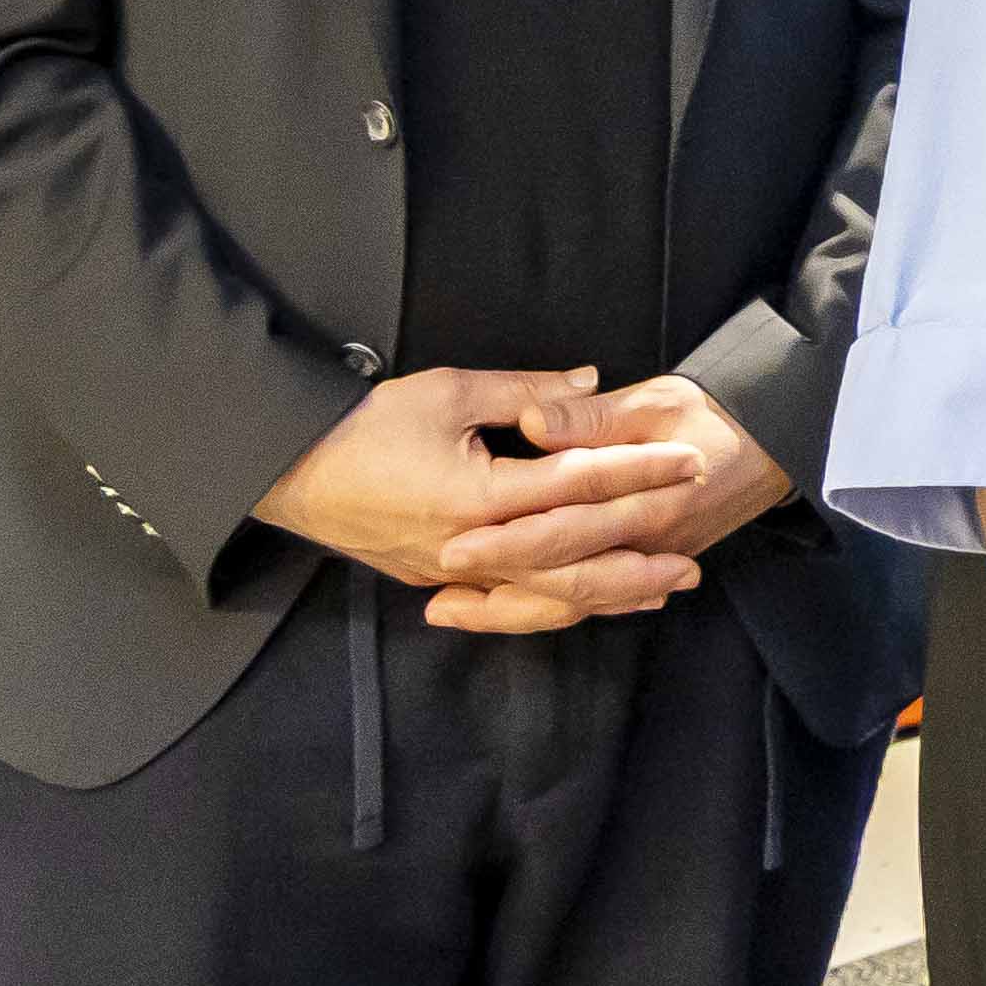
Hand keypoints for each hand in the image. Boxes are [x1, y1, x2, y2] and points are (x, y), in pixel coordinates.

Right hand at [254, 367, 710, 634]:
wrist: (286, 473)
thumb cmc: (362, 426)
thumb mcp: (445, 393)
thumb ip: (524, 391)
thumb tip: (589, 380)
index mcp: (479, 496)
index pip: (578, 484)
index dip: (639, 471)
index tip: (690, 460)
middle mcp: (473, 546)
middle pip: (576, 554)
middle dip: (643, 542)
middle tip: (698, 533)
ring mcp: (455, 573)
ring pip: (549, 596)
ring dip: (613, 589)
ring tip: (669, 583)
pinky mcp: (442, 582)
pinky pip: (515, 604)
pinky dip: (562, 604)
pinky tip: (601, 601)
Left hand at [426, 372, 792, 630]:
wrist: (774, 442)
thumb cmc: (713, 414)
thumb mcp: (656, 398)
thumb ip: (590, 416)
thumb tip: (533, 421)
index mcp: (644, 501)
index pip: (564, 529)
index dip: (507, 542)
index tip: (452, 547)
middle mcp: (646, 543)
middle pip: (561, 581)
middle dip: (494, 591)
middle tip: (436, 599)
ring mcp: (650, 562)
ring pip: (574, 603)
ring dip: (511, 612)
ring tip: (452, 611)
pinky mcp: (650, 567)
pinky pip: (594, 603)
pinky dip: (548, 612)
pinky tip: (507, 610)